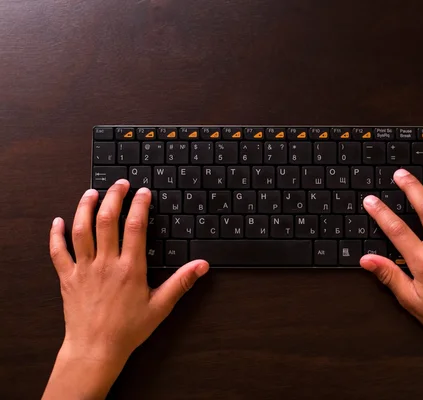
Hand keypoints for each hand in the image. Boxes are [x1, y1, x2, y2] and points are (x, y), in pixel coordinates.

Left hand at [44, 180, 208, 398]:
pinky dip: (56, 234)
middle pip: (106, 221)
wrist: (96, 349)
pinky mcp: (68, 278)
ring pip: (81, 230)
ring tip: (91, 192)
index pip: (135, 227)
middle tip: (119, 184)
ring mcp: (84, 269)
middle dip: (113, 197)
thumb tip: (201, 265)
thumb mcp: (161, 306)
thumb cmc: (128, 330)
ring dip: (85, 207)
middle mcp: (106, 264)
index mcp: (130, 268)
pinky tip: (58, 221)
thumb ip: (181, 282)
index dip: (139, 205)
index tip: (143, 192)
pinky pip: (58, 251)